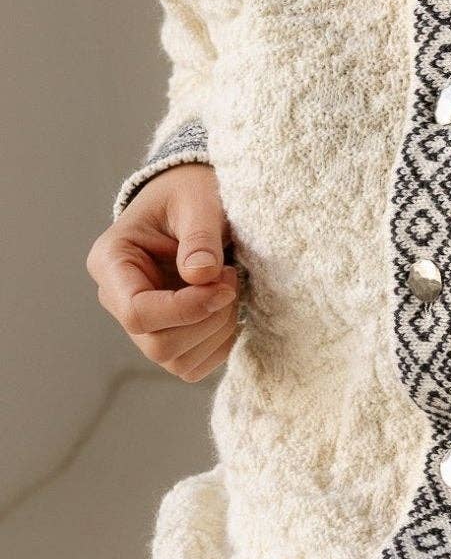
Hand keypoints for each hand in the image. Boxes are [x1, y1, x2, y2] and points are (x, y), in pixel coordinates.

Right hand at [86, 163, 241, 382]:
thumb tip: (202, 276)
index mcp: (111, 262)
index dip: (185, 309)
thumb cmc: (189, 194)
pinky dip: (221, 343)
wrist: (194, 202)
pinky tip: (228, 308)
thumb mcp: (198, 200)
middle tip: (232, 280)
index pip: (136, 311)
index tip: (224, 286)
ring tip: (231, 288)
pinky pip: (194, 365)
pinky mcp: (168, 338)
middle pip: (158, 344)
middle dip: (207, 319)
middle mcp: (118, 299)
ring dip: (218, 331)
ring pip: (177, 361)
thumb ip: (200, 236)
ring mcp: (142, 325)